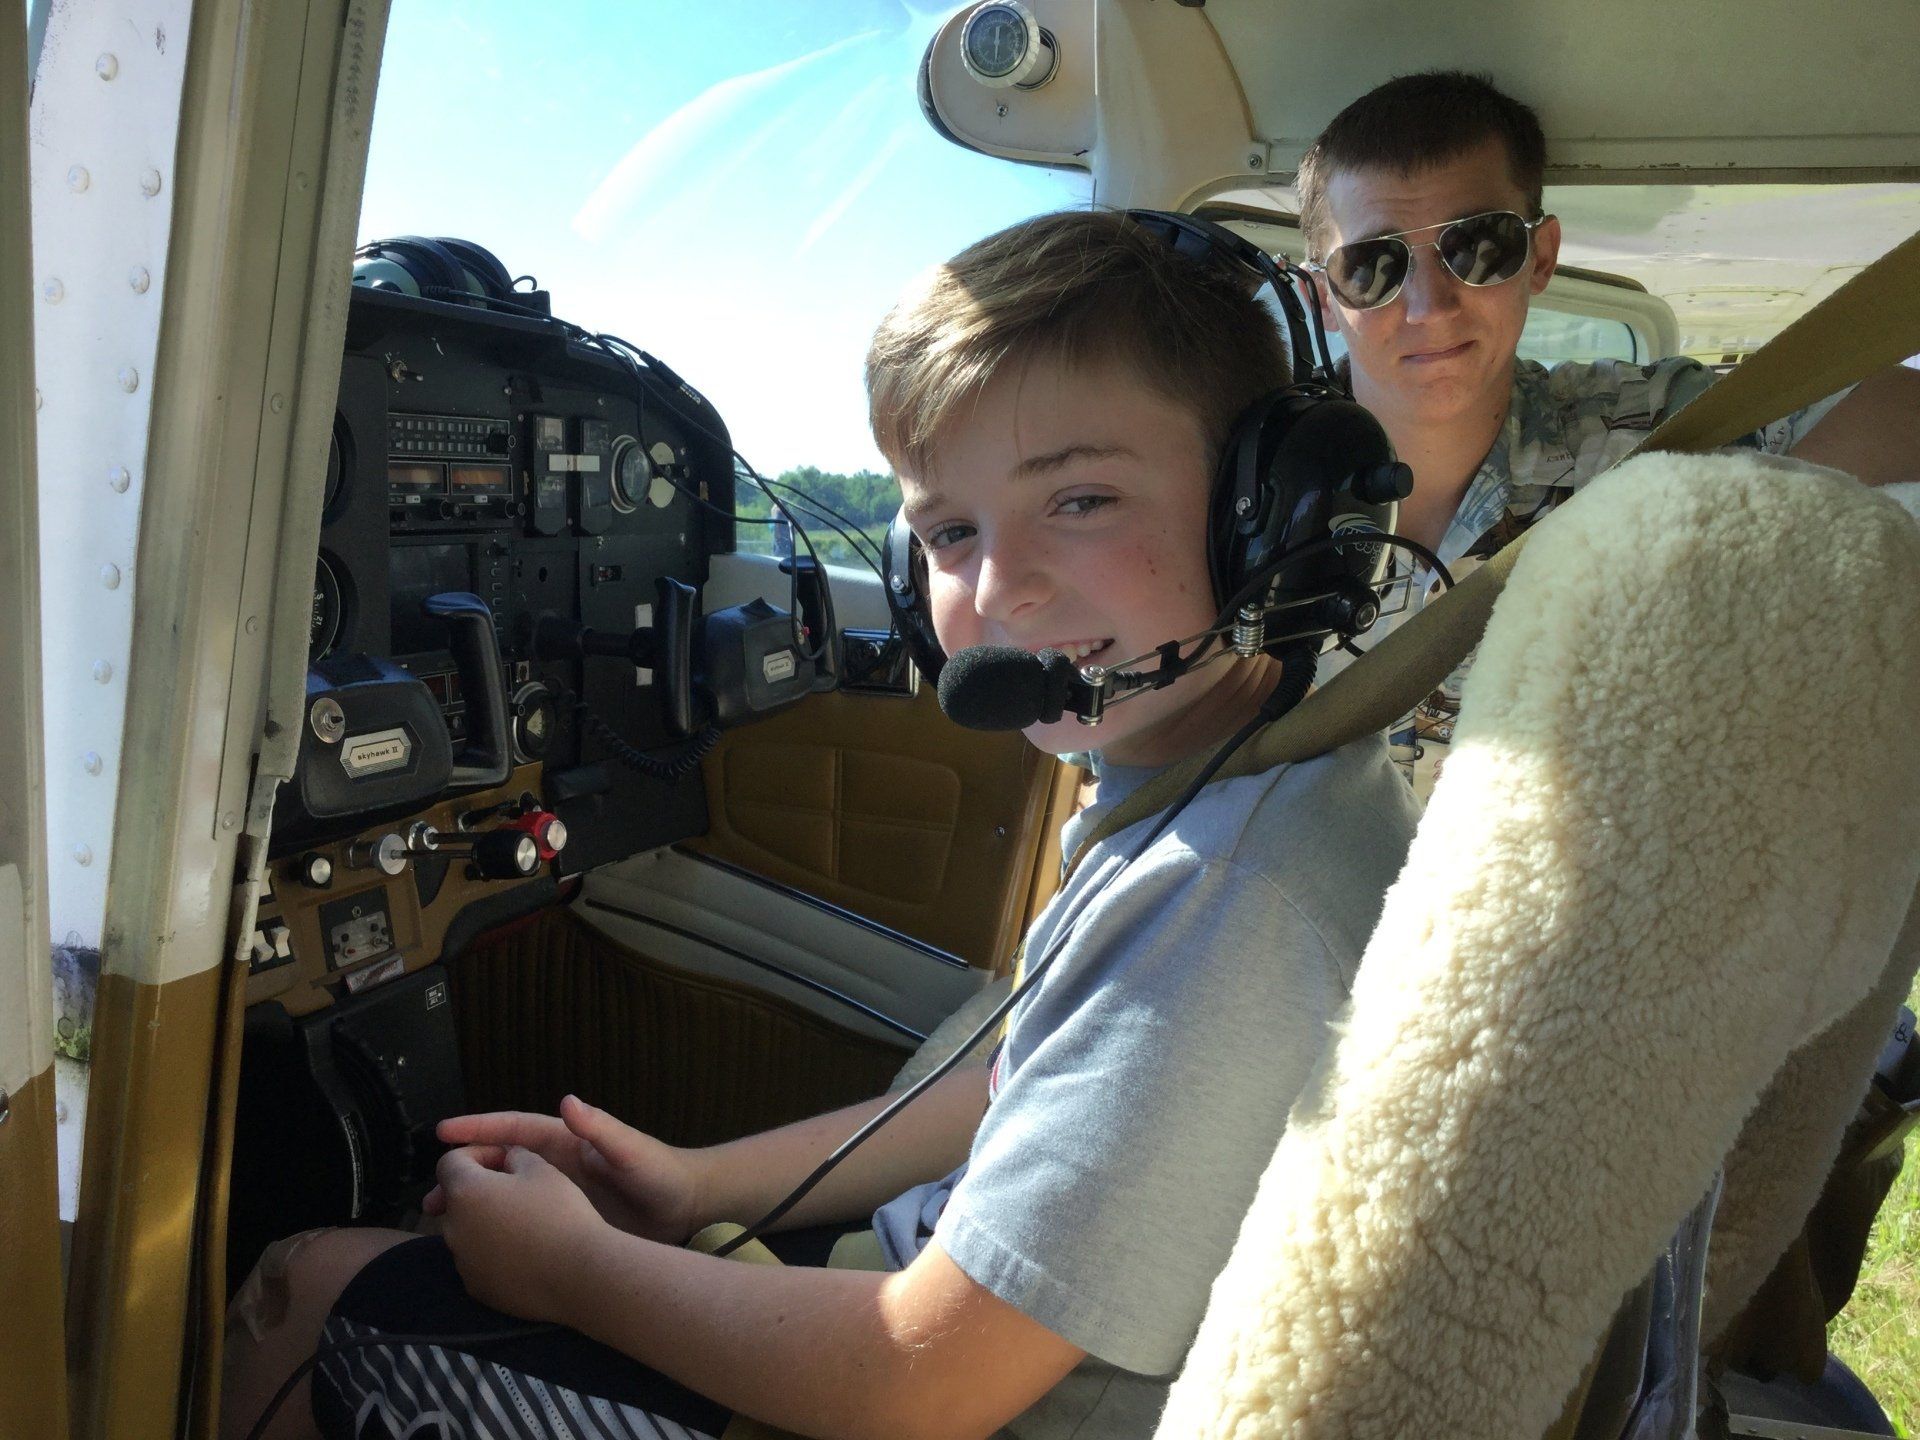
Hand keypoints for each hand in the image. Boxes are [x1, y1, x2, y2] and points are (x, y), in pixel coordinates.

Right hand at [423, 1096, 703, 1243]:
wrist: (685, 1210)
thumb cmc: (661, 1173)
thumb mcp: (631, 1150)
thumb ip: (602, 1129)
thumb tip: (569, 1101)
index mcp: (566, 1142)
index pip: (514, 1130)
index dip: (479, 1128)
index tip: (443, 1132)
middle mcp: (555, 1166)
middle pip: (499, 1166)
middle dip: (463, 1175)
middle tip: (429, 1196)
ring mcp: (557, 1196)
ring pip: (503, 1198)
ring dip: (474, 1207)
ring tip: (440, 1224)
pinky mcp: (563, 1223)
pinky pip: (520, 1224)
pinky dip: (496, 1231)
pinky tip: (475, 1248)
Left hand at [435, 1145, 603, 1322]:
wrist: (578, 1274)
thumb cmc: (559, 1213)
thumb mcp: (542, 1168)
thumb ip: (515, 1156)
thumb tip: (507, 1161)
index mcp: (465, 1192)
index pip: (449, 1163)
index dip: (477, 1153)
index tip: (504, 1160)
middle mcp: (453, 1229)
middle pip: (455, 1200)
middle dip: (479, 1189)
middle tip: (515, 1191)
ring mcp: (462, 1263)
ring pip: (465, 1232)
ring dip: (484, 1221)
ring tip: (522, 1224)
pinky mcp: (476, 1288)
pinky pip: (477, 1261)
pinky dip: (492, 1252)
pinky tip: (524, 1254)